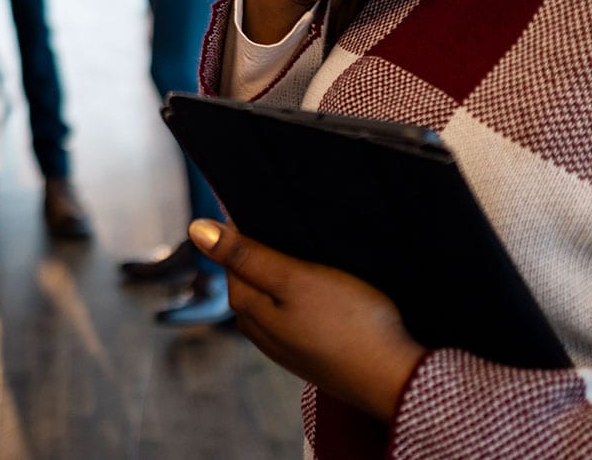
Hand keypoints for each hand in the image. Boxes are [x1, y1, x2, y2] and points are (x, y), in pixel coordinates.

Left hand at [190, 219, 423, 422]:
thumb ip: (245, 255)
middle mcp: (259, 332)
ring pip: (274, 299)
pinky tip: (328, 292)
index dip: (246, 232)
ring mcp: (285, 347)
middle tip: (294, 232)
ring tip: (316, 258)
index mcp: (248, 309)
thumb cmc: (348, 323)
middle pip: (250, 279)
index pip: (230, 259)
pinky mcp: (311, 355)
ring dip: (287, 277)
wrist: (396, 379)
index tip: (270, 212)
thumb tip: (196, 229)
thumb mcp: (294, 279)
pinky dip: (305, 299)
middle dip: (264, 254)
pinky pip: (296, 317)